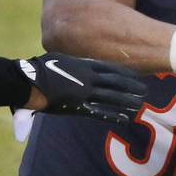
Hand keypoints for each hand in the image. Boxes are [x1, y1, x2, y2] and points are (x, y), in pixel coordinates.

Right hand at [20, 54, 146, 124]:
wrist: (30, 81)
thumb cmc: (40, 67)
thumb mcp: (61, 57)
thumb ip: (75, 61)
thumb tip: (82, 62)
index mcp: (84, 65)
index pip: (111, 68)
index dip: (125, 73)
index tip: (136, 76)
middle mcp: (88, 79)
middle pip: (116, 82)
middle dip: (131, 86)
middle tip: (144, 90)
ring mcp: (85, 93)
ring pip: (112, 98)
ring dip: (127, 101)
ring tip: (139, 104)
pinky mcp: (78, 107)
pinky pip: (100, 113)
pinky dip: (113, 116)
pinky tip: (125, 119)